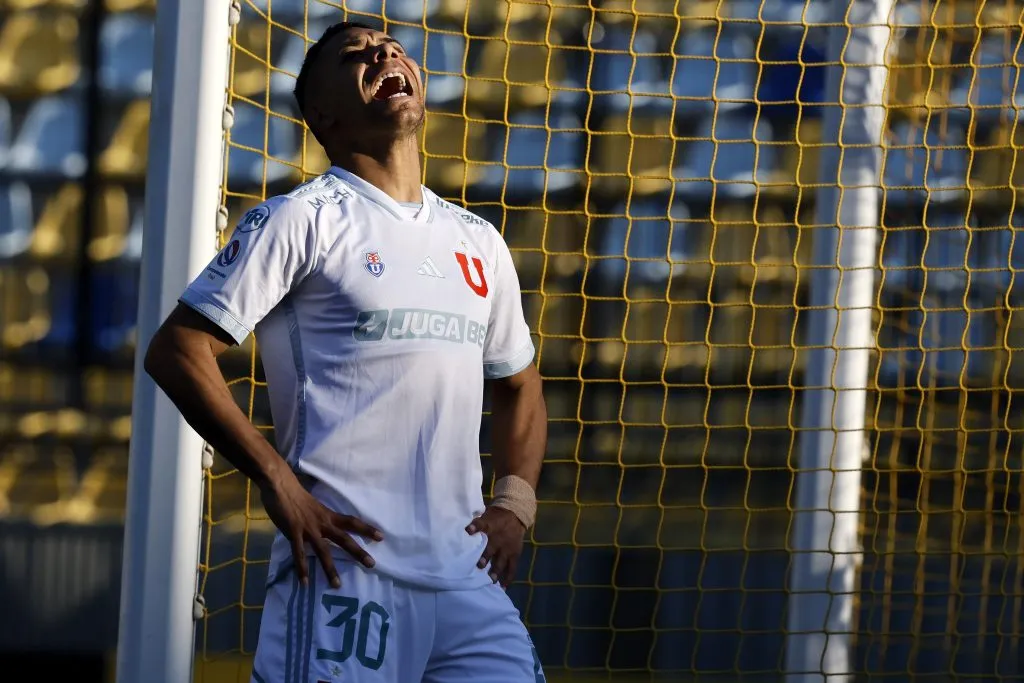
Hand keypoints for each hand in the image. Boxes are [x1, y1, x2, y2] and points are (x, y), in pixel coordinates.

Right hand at [260, 473, 382, 588]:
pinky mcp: (294, 533)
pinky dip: (302, 568)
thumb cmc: (296, 495)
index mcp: (328, 515)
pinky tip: (304, 582)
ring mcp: (309, 529)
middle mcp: (322, 523)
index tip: (381, 537)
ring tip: (337, 584)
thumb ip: (320, 518)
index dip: (366, 529)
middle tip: (372, 564)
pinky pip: (298, 554)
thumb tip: (325, 528)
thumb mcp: (315, 507)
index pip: (352, 522)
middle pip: (344, 539)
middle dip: (358, 552)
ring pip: (323, 551)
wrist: (281, 486)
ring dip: (330, 568)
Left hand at [466, 506, 524, 586]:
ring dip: (495, 571)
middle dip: (484, 557)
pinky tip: (503, 587)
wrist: (515, 515)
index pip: (481, 524)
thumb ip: (476, 522)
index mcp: (490, 526)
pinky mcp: (514, 555)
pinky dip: (508, 578)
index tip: (468, 530)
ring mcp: (507, 548)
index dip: (475, 527)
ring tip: (490, 580)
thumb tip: (461, 529)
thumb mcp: (486, 515)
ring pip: (501, 561)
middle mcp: (499, 539)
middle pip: (490, 548)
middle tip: (479, 565)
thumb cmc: (496, 517)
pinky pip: (512, 568)